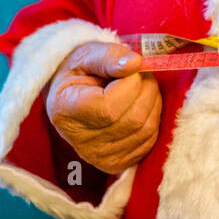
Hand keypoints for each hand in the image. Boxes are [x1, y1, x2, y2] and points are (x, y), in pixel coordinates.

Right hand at [45, 42, 161, 174]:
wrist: (72, 96)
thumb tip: (135, 63)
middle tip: (140, 74)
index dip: (129, 84)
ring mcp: (98, 157)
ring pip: (145, 130)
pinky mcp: (115, 164)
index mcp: (65, 110)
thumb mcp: (87, 54)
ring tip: (141, 86)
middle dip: (146, 89)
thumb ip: (109, 56)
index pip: (109, 107)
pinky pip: (149, 141)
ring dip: (153, 102)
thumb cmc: (79, 72)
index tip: (128, 69)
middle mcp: (79, 141)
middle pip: (132, 120)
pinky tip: (141, 104)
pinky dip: (153, 118)